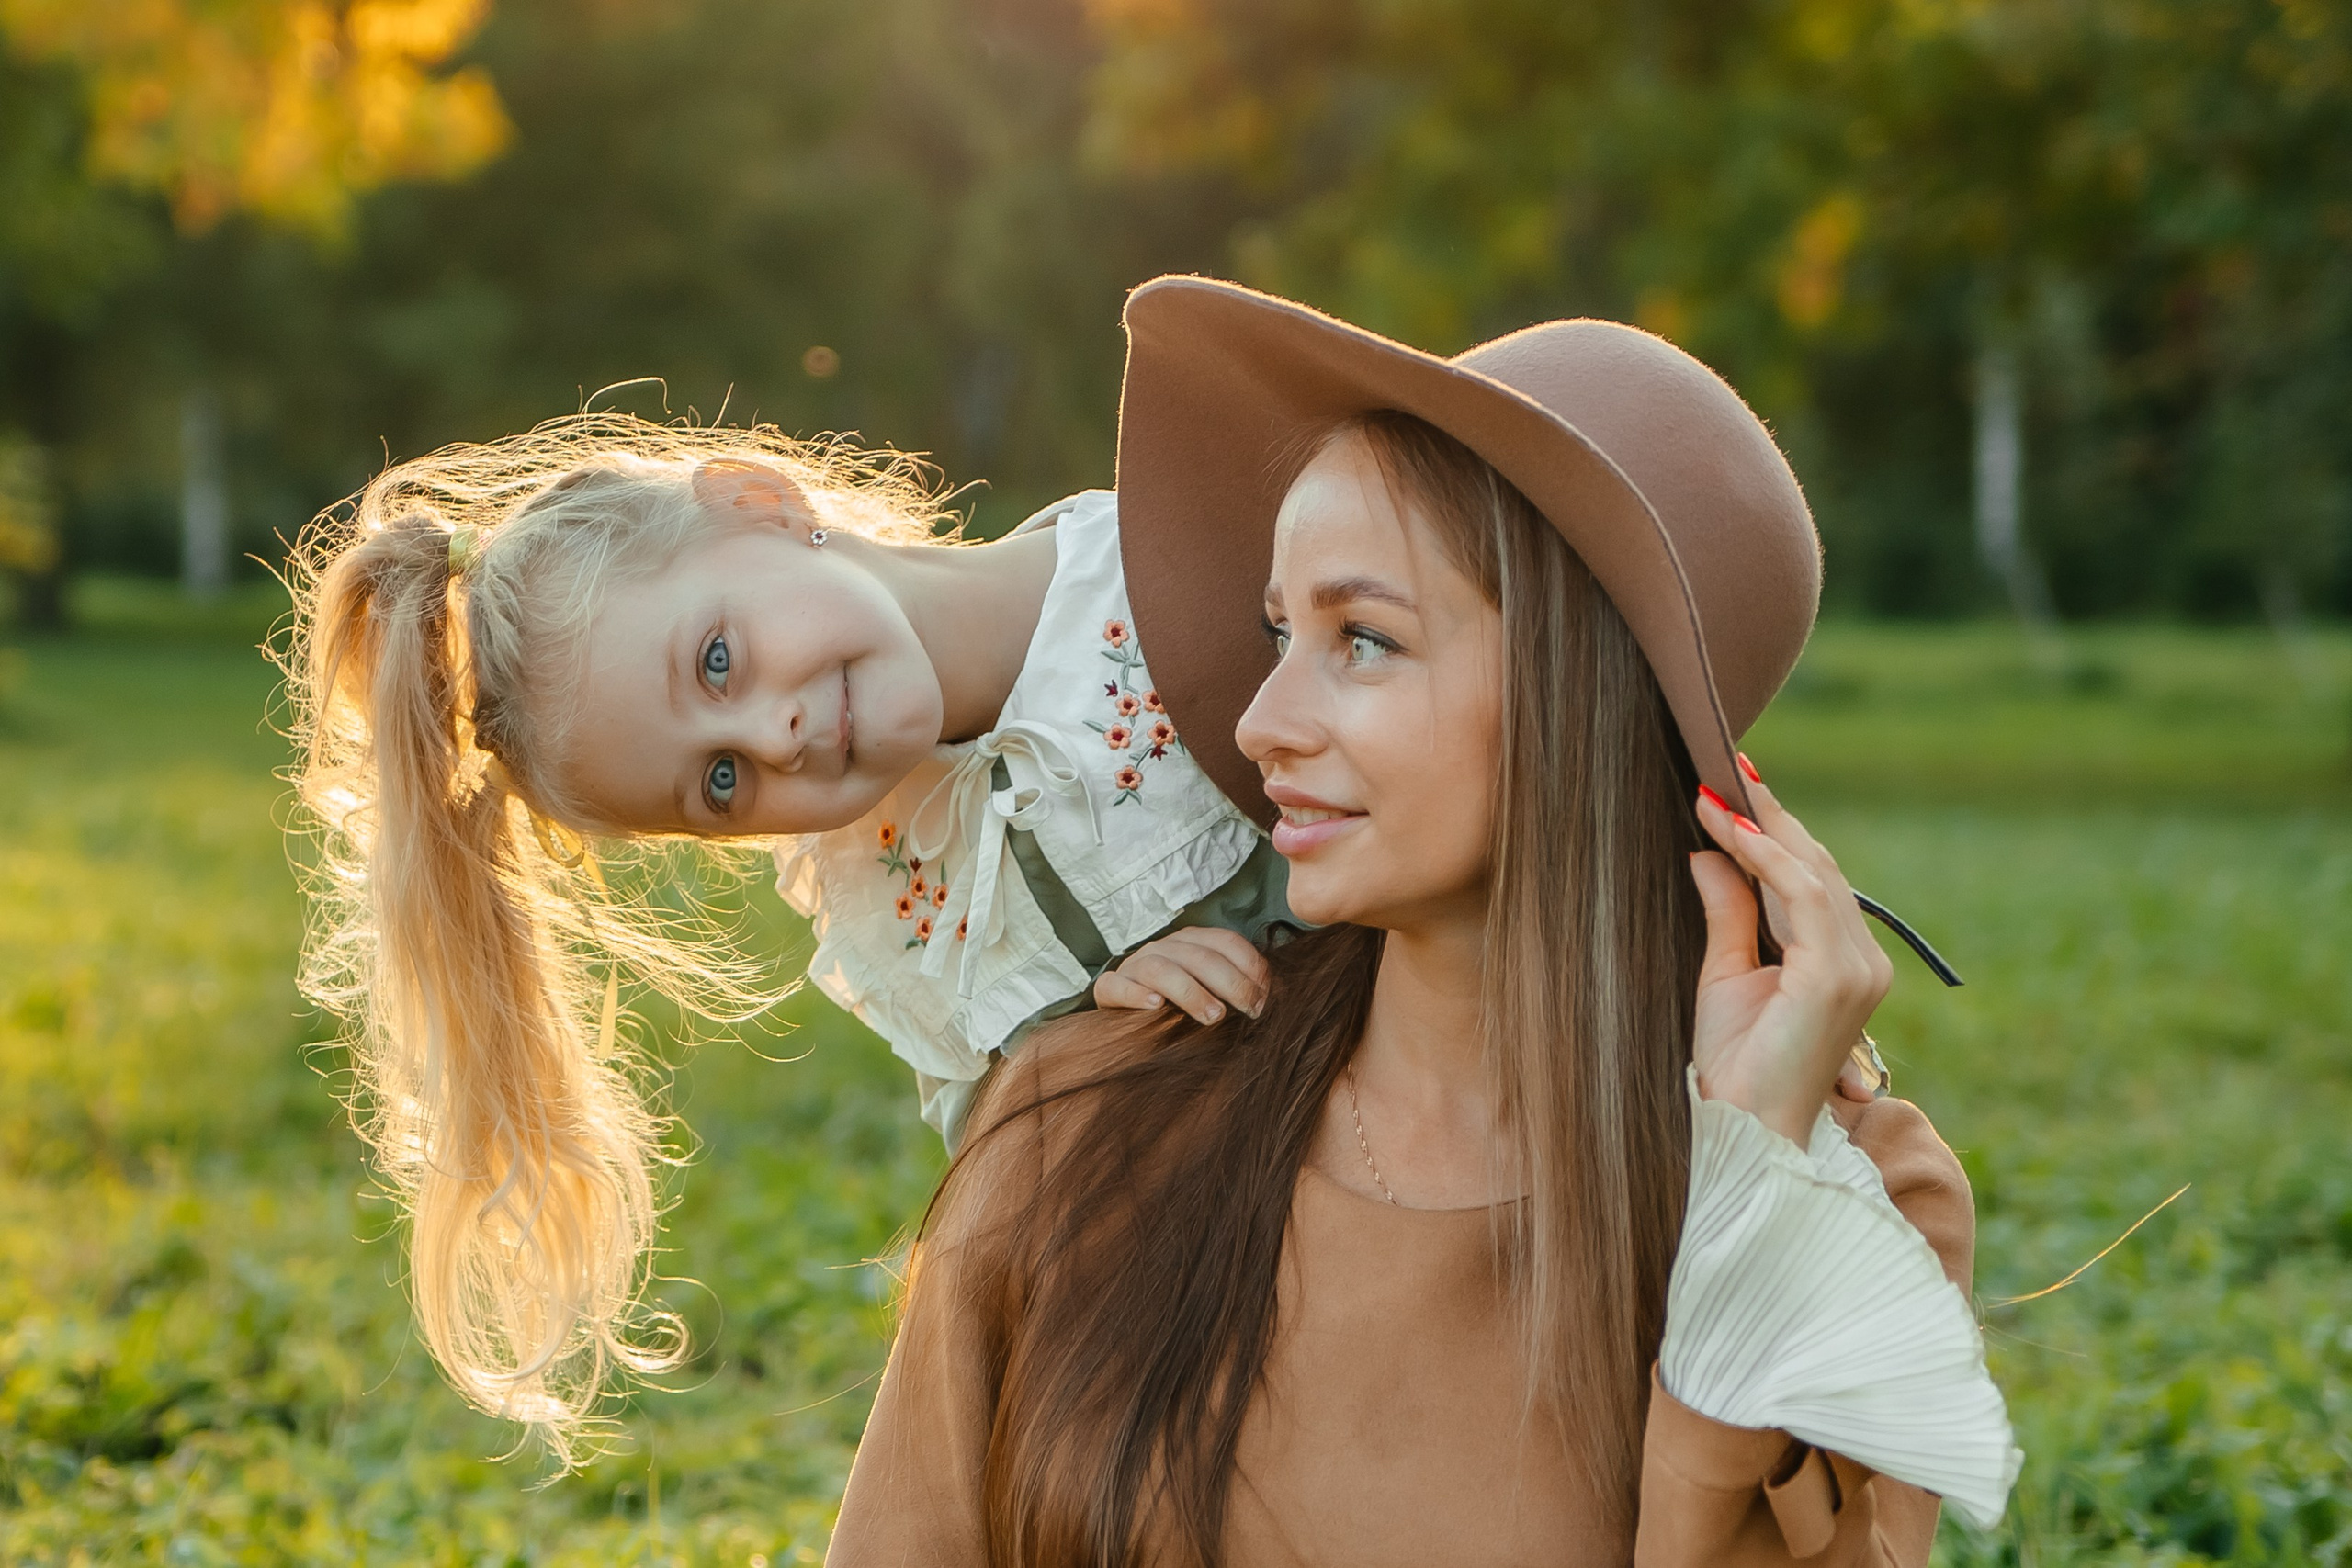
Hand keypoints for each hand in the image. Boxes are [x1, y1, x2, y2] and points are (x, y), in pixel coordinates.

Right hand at [1093, 927, 1268, 1024]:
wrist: (1125, 1019)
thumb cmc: (1177, 1006)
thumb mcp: (1209, 991)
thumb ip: (1233, 988)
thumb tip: (1266, 998)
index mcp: (1191, 942)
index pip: (1225, 942)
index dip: (1250, 966)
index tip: (1266, 995)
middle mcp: (1164, 947)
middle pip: (1200, 956)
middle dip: (1231, 982)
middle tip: (1251, 1010)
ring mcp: (1135, 965)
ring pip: (1163, 968)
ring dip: (1191, 992)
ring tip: (1214, 1016)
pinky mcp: (1109, 987)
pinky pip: (1117, 985)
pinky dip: (1137, 994)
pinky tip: (1156, 1006)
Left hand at [1687, 762, 1893, 1144]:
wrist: (1746, 1128)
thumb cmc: (1737, 1064)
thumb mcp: (1726, 973)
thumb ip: (1727, 912)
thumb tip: (1707, 853)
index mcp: (1847, 962)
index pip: (1814, 881)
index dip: (1776, 832)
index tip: (1732, 788)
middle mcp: (1865, 961)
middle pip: (1819, 867)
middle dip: (1770, 816)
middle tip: (1725, 771)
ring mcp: (1858, 968)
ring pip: (1812, 873)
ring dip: (1761, 827)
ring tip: (1715, 793)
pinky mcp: (1837, 976)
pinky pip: (1801, 895)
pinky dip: (1764, 858)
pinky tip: (1730, 831)